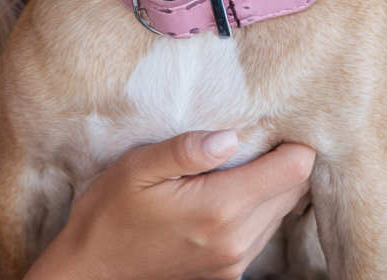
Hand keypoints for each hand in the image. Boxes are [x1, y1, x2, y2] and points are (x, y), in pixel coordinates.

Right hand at [25, 130, 314, 279]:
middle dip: (284, 160)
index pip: (291, 173)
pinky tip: (229, 188)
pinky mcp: (229, 273)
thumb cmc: (110, 211)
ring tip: (242, 158)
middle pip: (292, 191)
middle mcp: (236, 240)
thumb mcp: (138, 168)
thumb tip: (231, 136)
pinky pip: (262, 233)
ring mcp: (235, 262)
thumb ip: (185, 150)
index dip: (293, 143)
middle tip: (259, 132)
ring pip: (280, 213)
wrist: (93, 270)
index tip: (276, 121)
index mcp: (217, 208)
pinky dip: (257, 207)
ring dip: (272, 185)